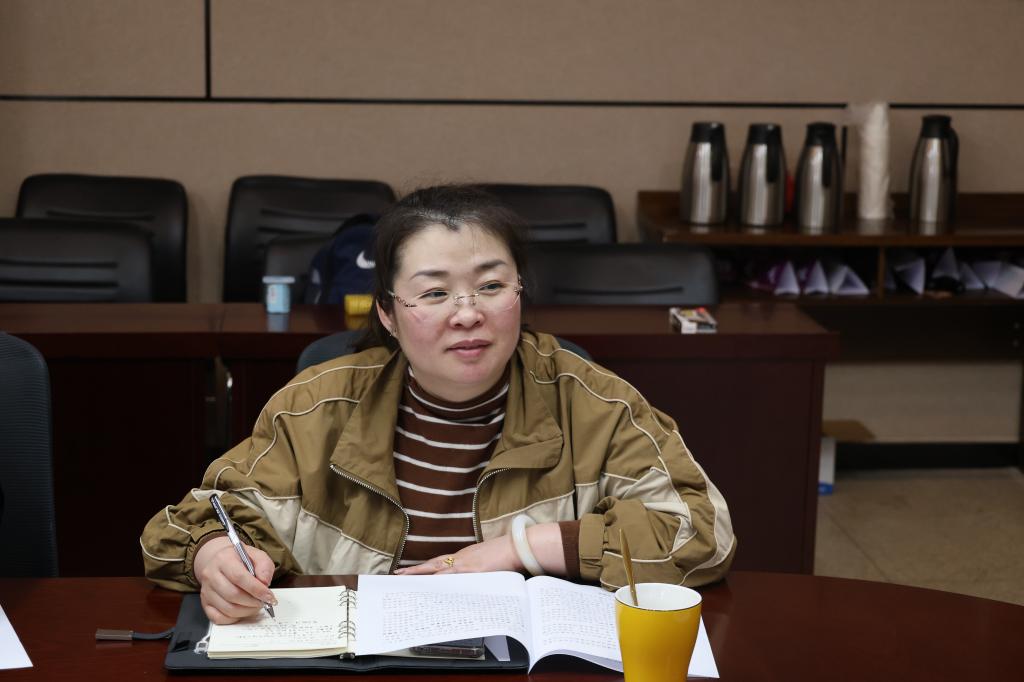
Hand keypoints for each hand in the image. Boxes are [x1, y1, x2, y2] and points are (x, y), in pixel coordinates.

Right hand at [193, 536, 276, 624]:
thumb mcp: (256, 555)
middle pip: (233, 595)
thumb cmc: (240, 560)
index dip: (256, 589)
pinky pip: (218, 618)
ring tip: (255, 606)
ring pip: (227, 609)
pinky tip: (243, 611)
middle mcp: (211, 575)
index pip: (239, 577)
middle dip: (253, 602)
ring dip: (246, 611)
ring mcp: (206, 591)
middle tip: (264, 602)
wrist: (220, 561)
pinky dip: (234, 618)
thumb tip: (265, 582)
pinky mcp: (205, 603)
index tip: (269, 596)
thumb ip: (264, 566)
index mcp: (223, 560)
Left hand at [394, 535, 519, 574]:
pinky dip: (441, 582)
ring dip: (422, 575)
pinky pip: (453, 578)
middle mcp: (461, 558)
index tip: (411, 570)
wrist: (516, 547)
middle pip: (433, 564)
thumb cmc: (504, 553)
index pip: (439, 562)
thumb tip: (470, 574)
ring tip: (406, 578)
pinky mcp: (473, 571)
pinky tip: (431, 586)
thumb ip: (474, 565)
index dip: (425, 567)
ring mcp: (466, 564)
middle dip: (415, 570)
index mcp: (463, 555)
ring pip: (438, 570)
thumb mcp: (485, 558)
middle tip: (398, 573)